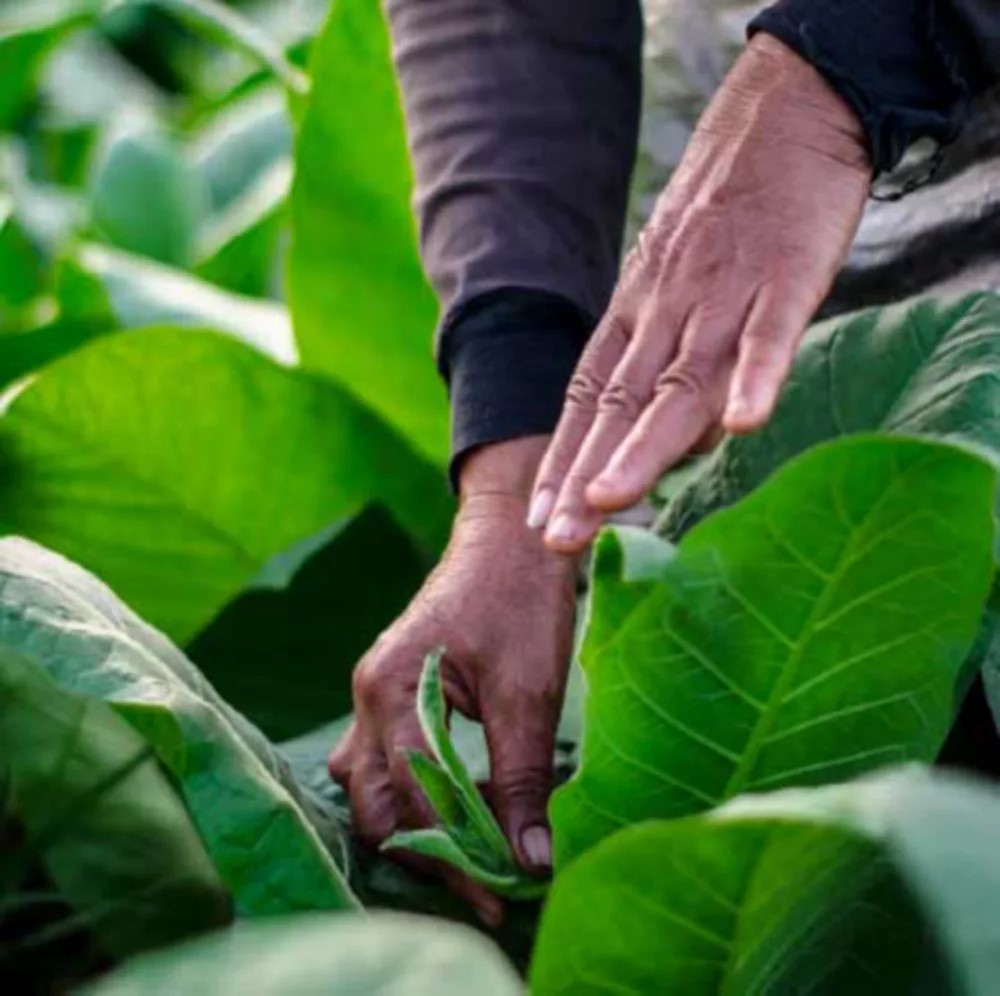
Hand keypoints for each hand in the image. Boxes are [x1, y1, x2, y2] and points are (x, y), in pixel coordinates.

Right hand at [329, 437, 576, 924]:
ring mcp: (372, 692)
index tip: (498, 896)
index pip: (412, 801)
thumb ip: (522, 777)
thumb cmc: (519, 601)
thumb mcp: (528, 692)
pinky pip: (377, 759)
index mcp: (391, 689)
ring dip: (411, 827)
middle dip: (426, 852)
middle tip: (484, 884)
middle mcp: (367, 695)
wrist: (511, 537)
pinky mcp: (390, 691)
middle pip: (374, 803)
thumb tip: (531, 860)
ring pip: (368, 786)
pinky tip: (446, 809)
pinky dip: (406, 795)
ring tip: (468, 855)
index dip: (455, 858)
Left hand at [528, 34, 872, 552]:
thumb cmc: (726, 217)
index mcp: (635, 315)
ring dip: (643, 446)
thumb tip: (667, 436)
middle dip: (582, 474)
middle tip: (552, 539)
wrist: (781, 122)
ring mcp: (723, 298)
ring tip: (608, 503)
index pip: (587, 400)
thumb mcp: (672, 285)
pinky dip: (756, 377)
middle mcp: (666, 314)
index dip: (562, 460)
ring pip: (678, 383)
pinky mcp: (784, 279)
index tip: (538, 518)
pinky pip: (769, 336)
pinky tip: (746, 426)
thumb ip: (665, 357)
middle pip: (619, 405)